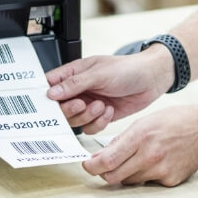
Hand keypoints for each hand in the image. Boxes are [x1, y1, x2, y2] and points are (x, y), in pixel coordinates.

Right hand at [46, 45, 174, 133]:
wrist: (152, 79)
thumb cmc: (127, 69)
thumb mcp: (99, 73)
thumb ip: (74, 84)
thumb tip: (52, 93)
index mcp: (72, 74)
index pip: (49, 85)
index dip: (45, 96)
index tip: (49, 103)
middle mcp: (77, 90)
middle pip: (59, 108)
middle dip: (69, 110)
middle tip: (81, 104)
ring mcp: (87, 104)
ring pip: (74, 121)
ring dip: (87, 116)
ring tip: (101, 105)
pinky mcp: (99, 117)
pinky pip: (90, 128)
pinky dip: (99, 123)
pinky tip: (109, 111)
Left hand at [83, 104, 197, 186]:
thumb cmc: (176, 120)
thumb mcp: (145, 121)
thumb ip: (122, 140)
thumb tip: (101, 155)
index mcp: (140, 137)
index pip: (107, 160)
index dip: (92, 166)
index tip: (87, 166)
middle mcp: (150, 156)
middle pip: (114, 176)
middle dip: (104, 172)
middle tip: (102, 166)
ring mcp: (161, 170)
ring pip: (129, 180)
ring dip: (124, 173)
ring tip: (133, 159)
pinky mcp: (170, 180)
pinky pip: (147, 182)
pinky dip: (144, 175)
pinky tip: (154, 161)